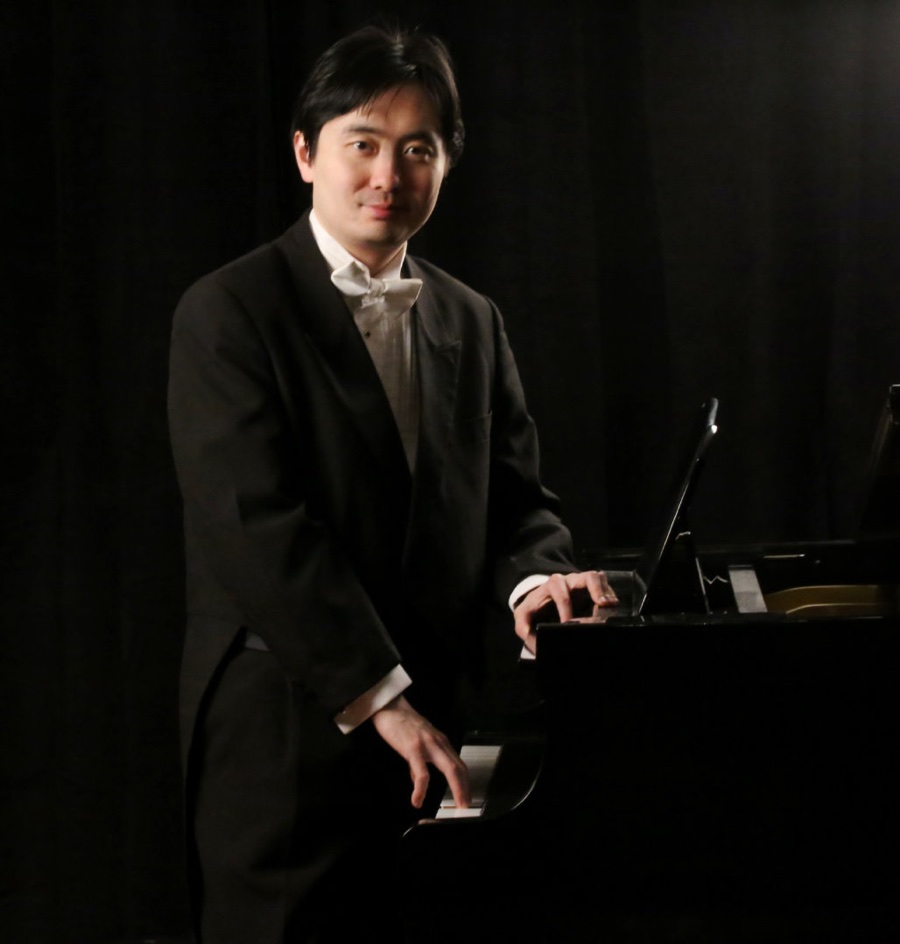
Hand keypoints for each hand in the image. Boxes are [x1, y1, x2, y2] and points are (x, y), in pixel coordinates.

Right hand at [371, 694, 469, 809]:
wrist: (388, 706)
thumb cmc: (401, 723)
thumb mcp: (416, 742)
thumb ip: (420, 762)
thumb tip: (419, 782)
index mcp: (440, 742)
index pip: (459, 764)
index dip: (465, 783)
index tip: (467, 798)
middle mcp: (439, 742)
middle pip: (460, 768)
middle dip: (466, 789)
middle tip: (467, 807)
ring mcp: (428, 744)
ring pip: (450, 768)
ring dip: (457, 789)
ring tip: (456, 806)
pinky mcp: (413, 748)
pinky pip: (422, 772)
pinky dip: (421, 789)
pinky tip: (417, 800)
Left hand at [513, 570, 618, 652]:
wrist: (543, 600)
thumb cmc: (535, 607)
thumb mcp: (524, 615)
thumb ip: (522, 624)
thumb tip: (528, 634)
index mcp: (553, 585)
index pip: (561, 593)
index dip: (566, 608)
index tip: (568, 624)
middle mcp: (570, 580)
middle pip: (587, 577)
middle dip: (596, 589)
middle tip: (602, 604)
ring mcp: (583, 582)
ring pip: (599, 579)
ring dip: (606, 591)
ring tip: (611, 606)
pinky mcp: (593, 588)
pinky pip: (605, 586)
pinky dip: (610, 596)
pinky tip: (613, 608)